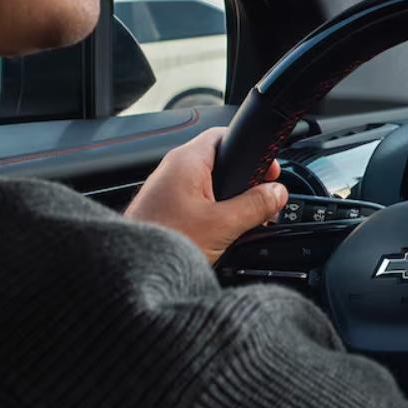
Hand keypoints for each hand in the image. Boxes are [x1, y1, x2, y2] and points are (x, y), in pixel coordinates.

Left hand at [125, 127, 287, 264]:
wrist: (130, 272)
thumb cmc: (163, 242)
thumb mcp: (222, 225)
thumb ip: (255, 206)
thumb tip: (277, 193)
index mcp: (187, 161)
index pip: (225, 135)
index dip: (252, 150)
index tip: (270, 170)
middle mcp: (175, 169)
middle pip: (221, 162)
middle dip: (246, 181)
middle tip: (263, 201)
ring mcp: (168, 189)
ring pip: (210, 184)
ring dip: (231, 200)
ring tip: (247, 221)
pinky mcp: (166, 209)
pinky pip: (198, 201)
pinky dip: (215, 212)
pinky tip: (224, 233)